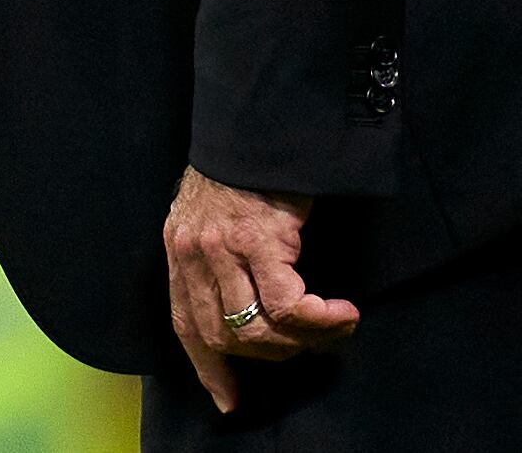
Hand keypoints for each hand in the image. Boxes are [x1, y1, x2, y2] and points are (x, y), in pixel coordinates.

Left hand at [165, 165, 359, 413]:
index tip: (230, 400)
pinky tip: (342, 314)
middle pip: (223, 337)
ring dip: (298, 340)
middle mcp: (193, 252)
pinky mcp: (259, 240)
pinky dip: (318, 320)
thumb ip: (216, 258)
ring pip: (256, 328)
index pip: (184, 326)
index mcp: (179, 249)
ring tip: (329, 328)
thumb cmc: (247, 166)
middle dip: (268, 355)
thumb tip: (238, 305)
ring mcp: (223, 248)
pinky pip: (287, 305)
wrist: (260, 121)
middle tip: (303, 346)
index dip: (209, 370)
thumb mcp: (212, 214)